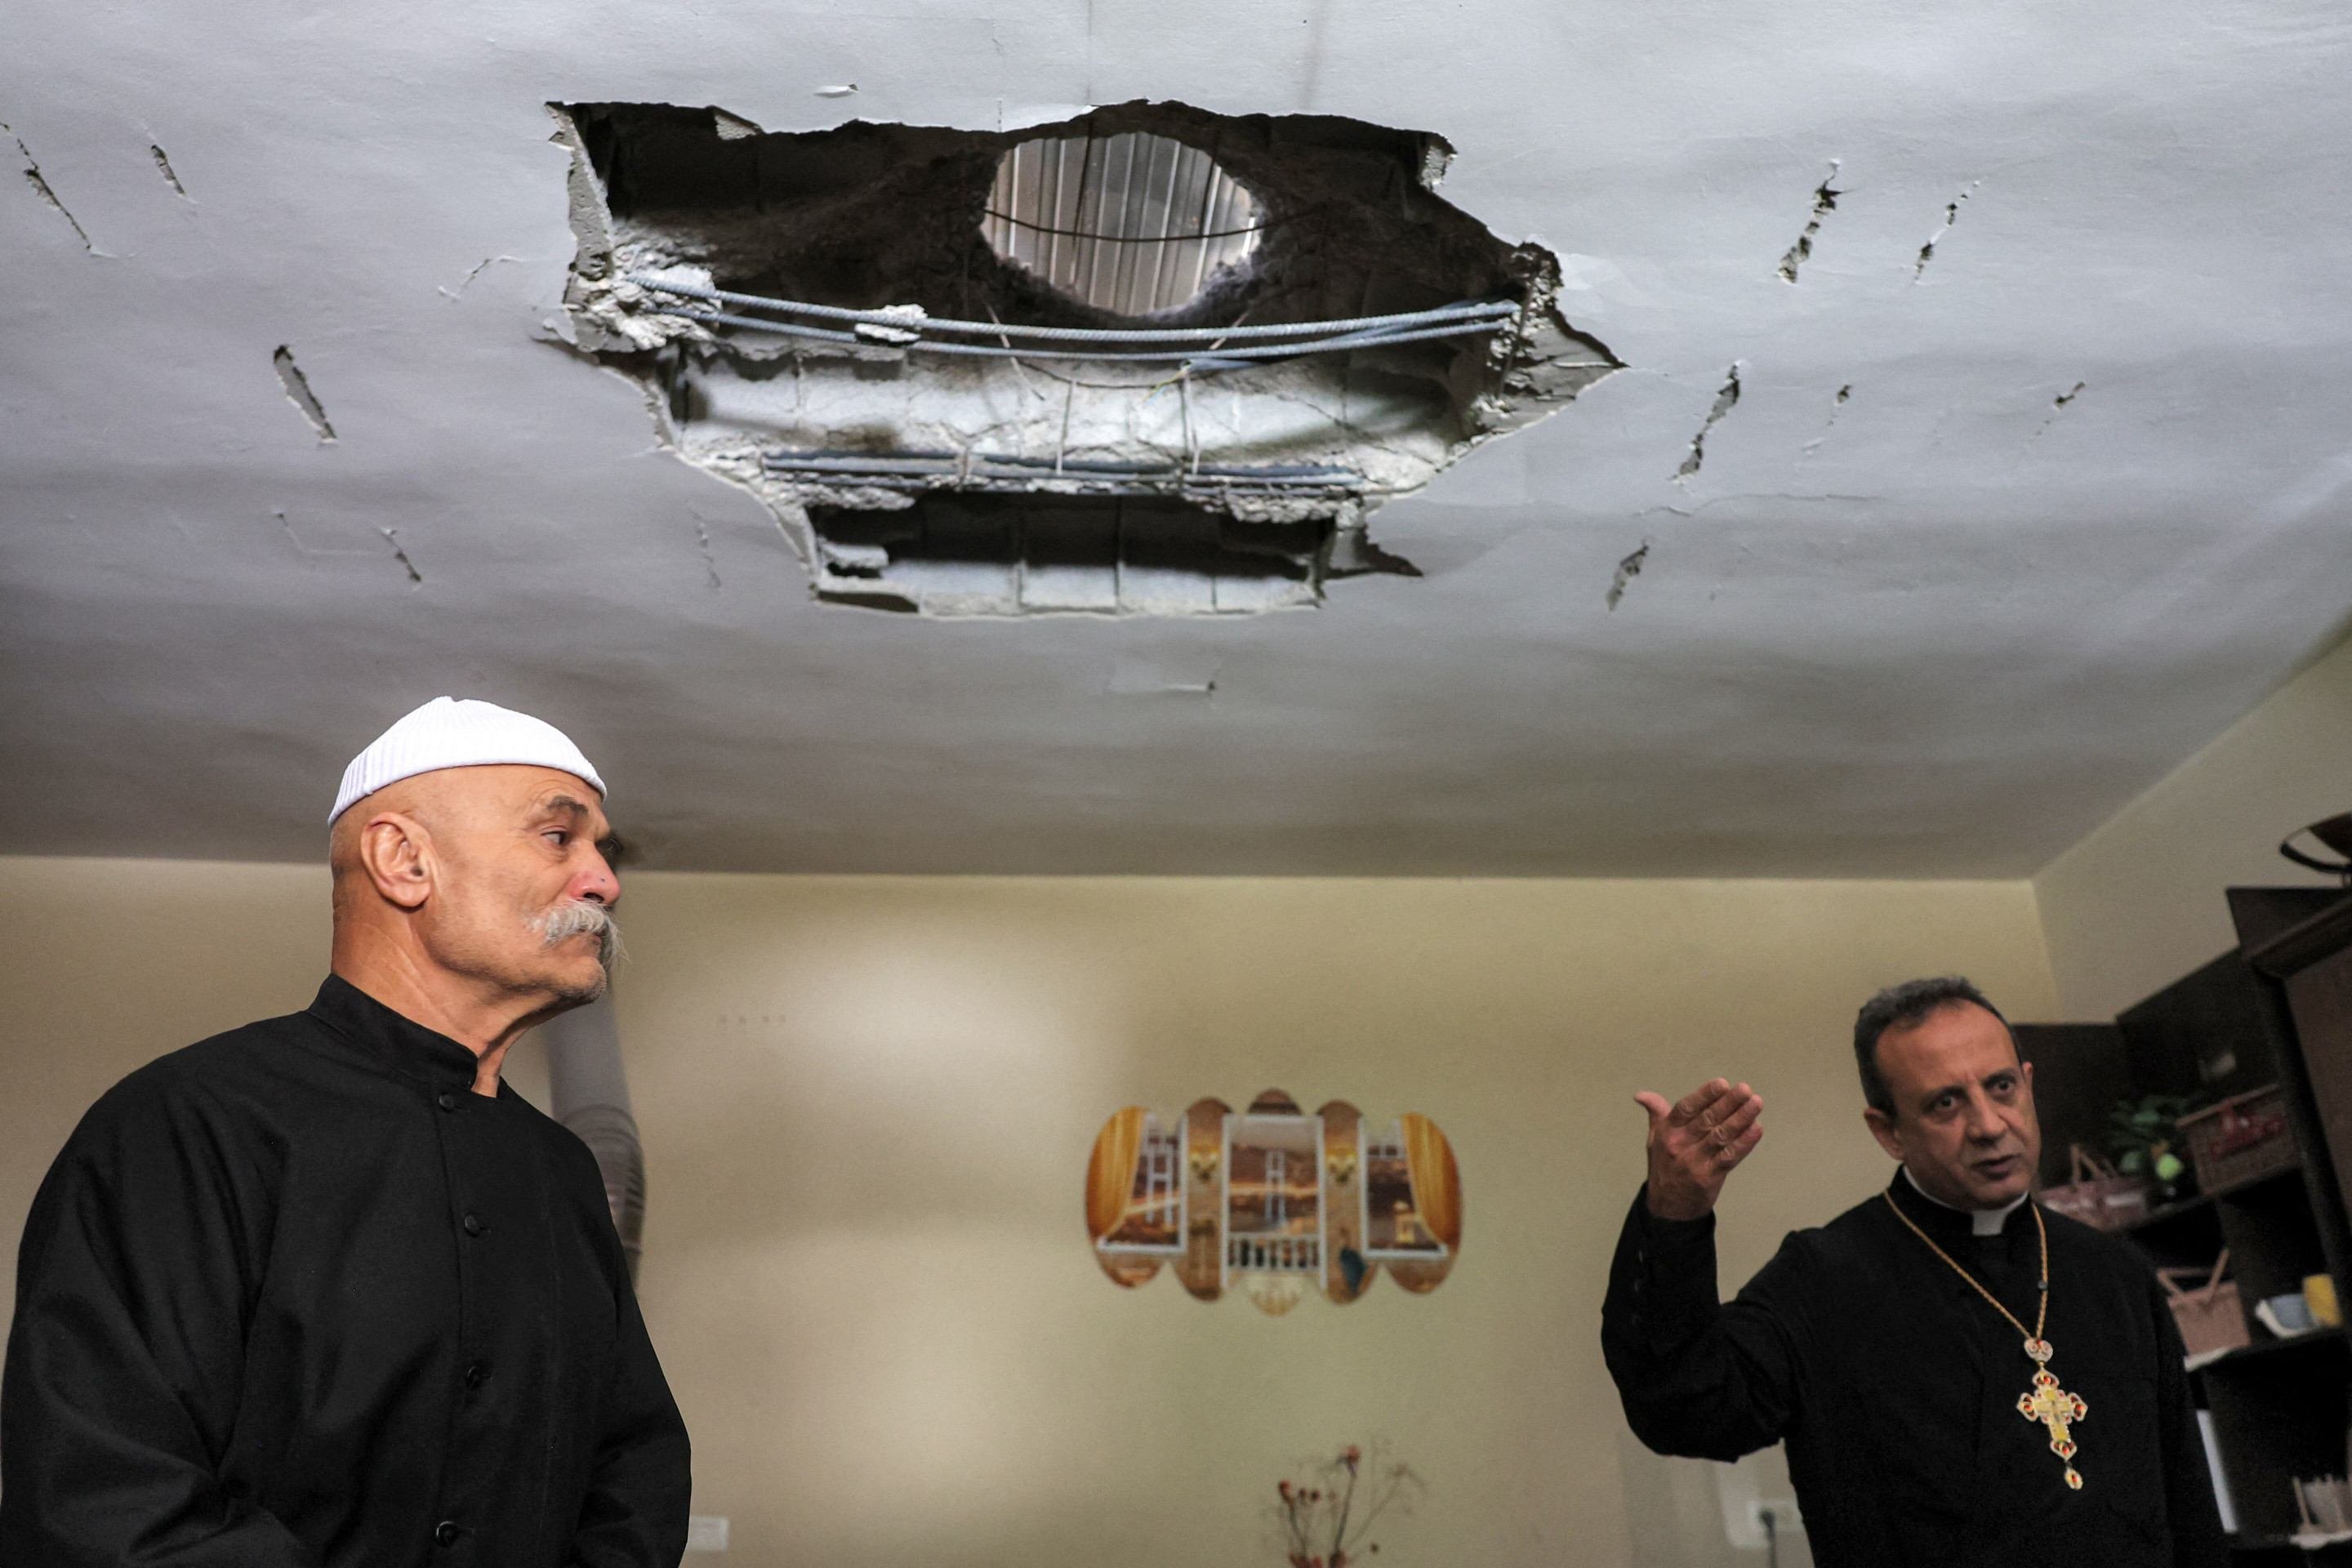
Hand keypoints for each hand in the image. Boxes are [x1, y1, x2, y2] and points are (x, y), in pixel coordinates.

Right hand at [1634, 1078, 1763, 1220]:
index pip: (1686, 1108)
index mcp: (1667, 1132)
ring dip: (1741, 1119)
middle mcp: (1679, 1145)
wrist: (1668, 1207)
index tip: (1722, 1083)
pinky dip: (1745, 1143)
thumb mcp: (1655, 1139)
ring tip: (1756, 1103)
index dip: (1704, 1095)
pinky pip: (1729, 1157)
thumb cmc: (1664, 1166)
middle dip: (1728, 1103)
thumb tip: (1641, 1095)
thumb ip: (1656, 1114)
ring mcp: (1695, 1162)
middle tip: (1745, 1089)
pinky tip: (1756, 1129)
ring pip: (1721, 1136)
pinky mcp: (1709, 1177)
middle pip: (1707, 1120)